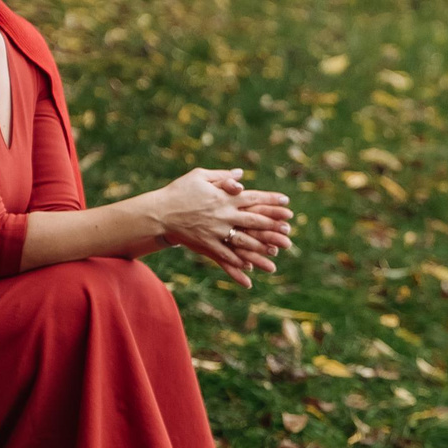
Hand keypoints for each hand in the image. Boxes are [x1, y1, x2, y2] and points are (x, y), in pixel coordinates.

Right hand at [147, 168, 293, 286]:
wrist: (159, 212)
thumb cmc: (179, 191)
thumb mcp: (200, 176)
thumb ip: (222, 175)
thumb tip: (241, 175)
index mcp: (224, 197)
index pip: (254, 198)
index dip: (271, 200)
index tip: (287, 203)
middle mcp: (224, 215)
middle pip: (254, 220)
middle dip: (273, 226)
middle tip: (288, 231)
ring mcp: (216, 231)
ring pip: (243, 242)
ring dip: (260, 250)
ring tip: (275, 257)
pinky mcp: (206, 244)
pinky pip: (225, 256)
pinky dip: (237, 264)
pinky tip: (248, 272)